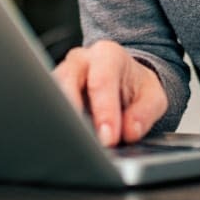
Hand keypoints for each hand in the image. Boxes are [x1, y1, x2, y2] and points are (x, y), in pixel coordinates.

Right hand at [52, 40, 167, 146]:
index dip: (104, 111)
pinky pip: (46, 106)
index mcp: (107, 55)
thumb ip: (145, 113)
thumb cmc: (136, 88)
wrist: (124, 81)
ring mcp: (61, 75)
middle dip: (74, 114)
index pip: (102, 81)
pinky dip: (55, 124)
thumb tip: (130, 131)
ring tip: (72, 145)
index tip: (109, 138)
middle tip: (85, 143)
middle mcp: (80, 60)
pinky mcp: (50, 92)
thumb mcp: (153, 97)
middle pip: (66, 81)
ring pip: (50, 93)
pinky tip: (64, 141)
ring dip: (60, 120)